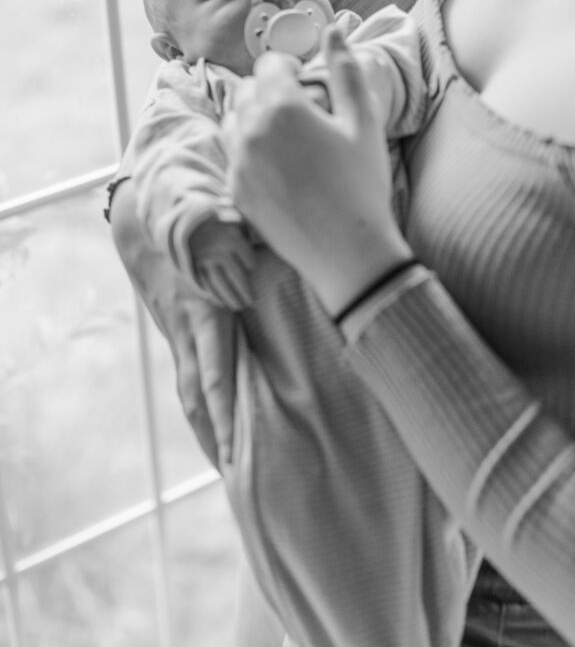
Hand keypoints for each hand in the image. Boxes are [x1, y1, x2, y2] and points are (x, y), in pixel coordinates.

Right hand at [109, 180, 236, 469]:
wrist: (144, 229)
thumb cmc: (197, 226)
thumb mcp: (228, 235)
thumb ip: (258, 247)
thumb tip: (297, 246)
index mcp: (205, 313)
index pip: (213, 374)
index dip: (223, 414)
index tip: (235, 450)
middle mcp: (188, 333)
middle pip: (198, 400)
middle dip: (216, 440)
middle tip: (237, 480)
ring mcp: (179, 339)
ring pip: (191, 397)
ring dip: (209, 433)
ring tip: (231, 470)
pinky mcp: (179, 339)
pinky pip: (191, 381)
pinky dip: (204, 410)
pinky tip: (219, 431)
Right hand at [188, 217, 254, 309]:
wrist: (192, 224)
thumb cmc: (224, 223)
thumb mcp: (238, 221)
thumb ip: (252, 231)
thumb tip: (273, 240)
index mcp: (233, 238)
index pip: (247, 257)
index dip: (251, 264)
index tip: (253, 268)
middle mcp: (219, 250)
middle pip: (235, 275)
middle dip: (244, 291)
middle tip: (252, 302)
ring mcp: (206, 260)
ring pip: (220, 283)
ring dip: (230, 298)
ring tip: (240, 307)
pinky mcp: (196, 267)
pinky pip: (206, 284)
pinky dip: (214, 295)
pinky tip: (222, 303)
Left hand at [224, 26, 411, 315]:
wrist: (347, 251)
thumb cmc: (362, 183)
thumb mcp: (364, 122)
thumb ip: (345, 70)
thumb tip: (333, 29)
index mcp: (282, 107)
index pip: (270, 64)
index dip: (289, 67)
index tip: (305, 81)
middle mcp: (250, 129)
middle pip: (247, 90)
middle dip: (270, 91)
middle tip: (301, 110)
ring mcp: (238, 162)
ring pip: (233, 120)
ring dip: (254, 117)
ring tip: (286, 135)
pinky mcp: (235, 190)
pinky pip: (233, 154)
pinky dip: (249, 150)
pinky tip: (279, 165)